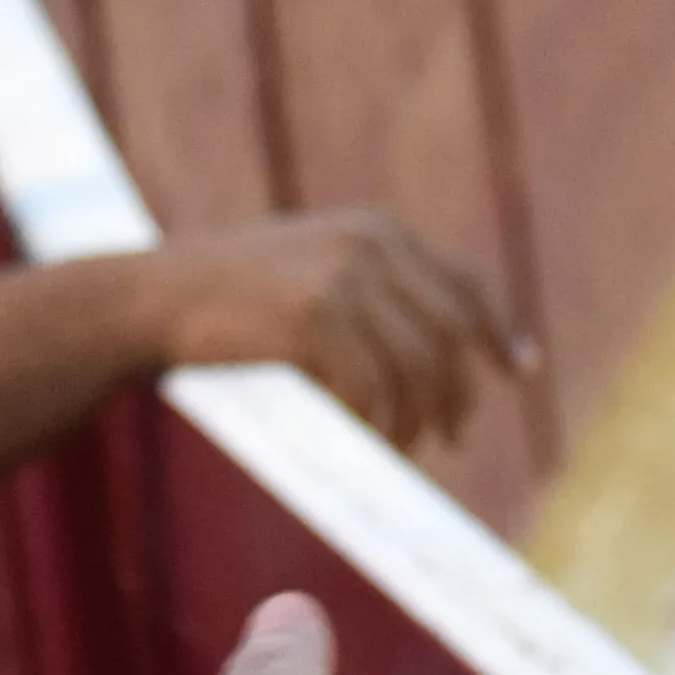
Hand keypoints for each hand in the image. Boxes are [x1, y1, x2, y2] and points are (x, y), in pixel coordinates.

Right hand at [143, 213, 523, 447]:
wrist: (155, 298)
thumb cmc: (230, 300)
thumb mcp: (313, 273)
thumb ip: (373, 292)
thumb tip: (434, 355)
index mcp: (379, 229)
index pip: (468, 280)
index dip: (501, 328)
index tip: (519, 370)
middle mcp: (372, 243)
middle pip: (454, 329)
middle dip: (462, 389)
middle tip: (455, 435)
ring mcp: (344, 277)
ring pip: (419, 364)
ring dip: (419, 416)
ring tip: (404, 445)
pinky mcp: (315, 316)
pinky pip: (374, 385)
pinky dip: (378, 419)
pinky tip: (369, 436)